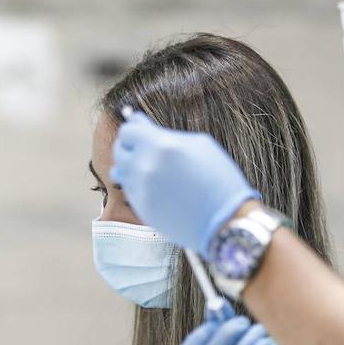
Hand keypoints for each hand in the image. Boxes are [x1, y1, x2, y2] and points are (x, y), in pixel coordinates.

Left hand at [110, 111, 259, 254]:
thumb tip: (142, 124)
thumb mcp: (199, 145)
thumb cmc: (219, 180)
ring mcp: (141, 190)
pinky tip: (156, 185)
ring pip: (119, 172)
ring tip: (149, 168)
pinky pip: (129, 190)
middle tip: (143, 147)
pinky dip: (137, 185)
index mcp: (160, 145)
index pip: (128, 131)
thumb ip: (166, 134)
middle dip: (130, 147)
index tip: (139, 128)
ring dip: (130, 167)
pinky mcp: (141, 209)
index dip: (134, 128)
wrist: (225, 220)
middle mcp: (145, 167)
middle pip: (119, 151)